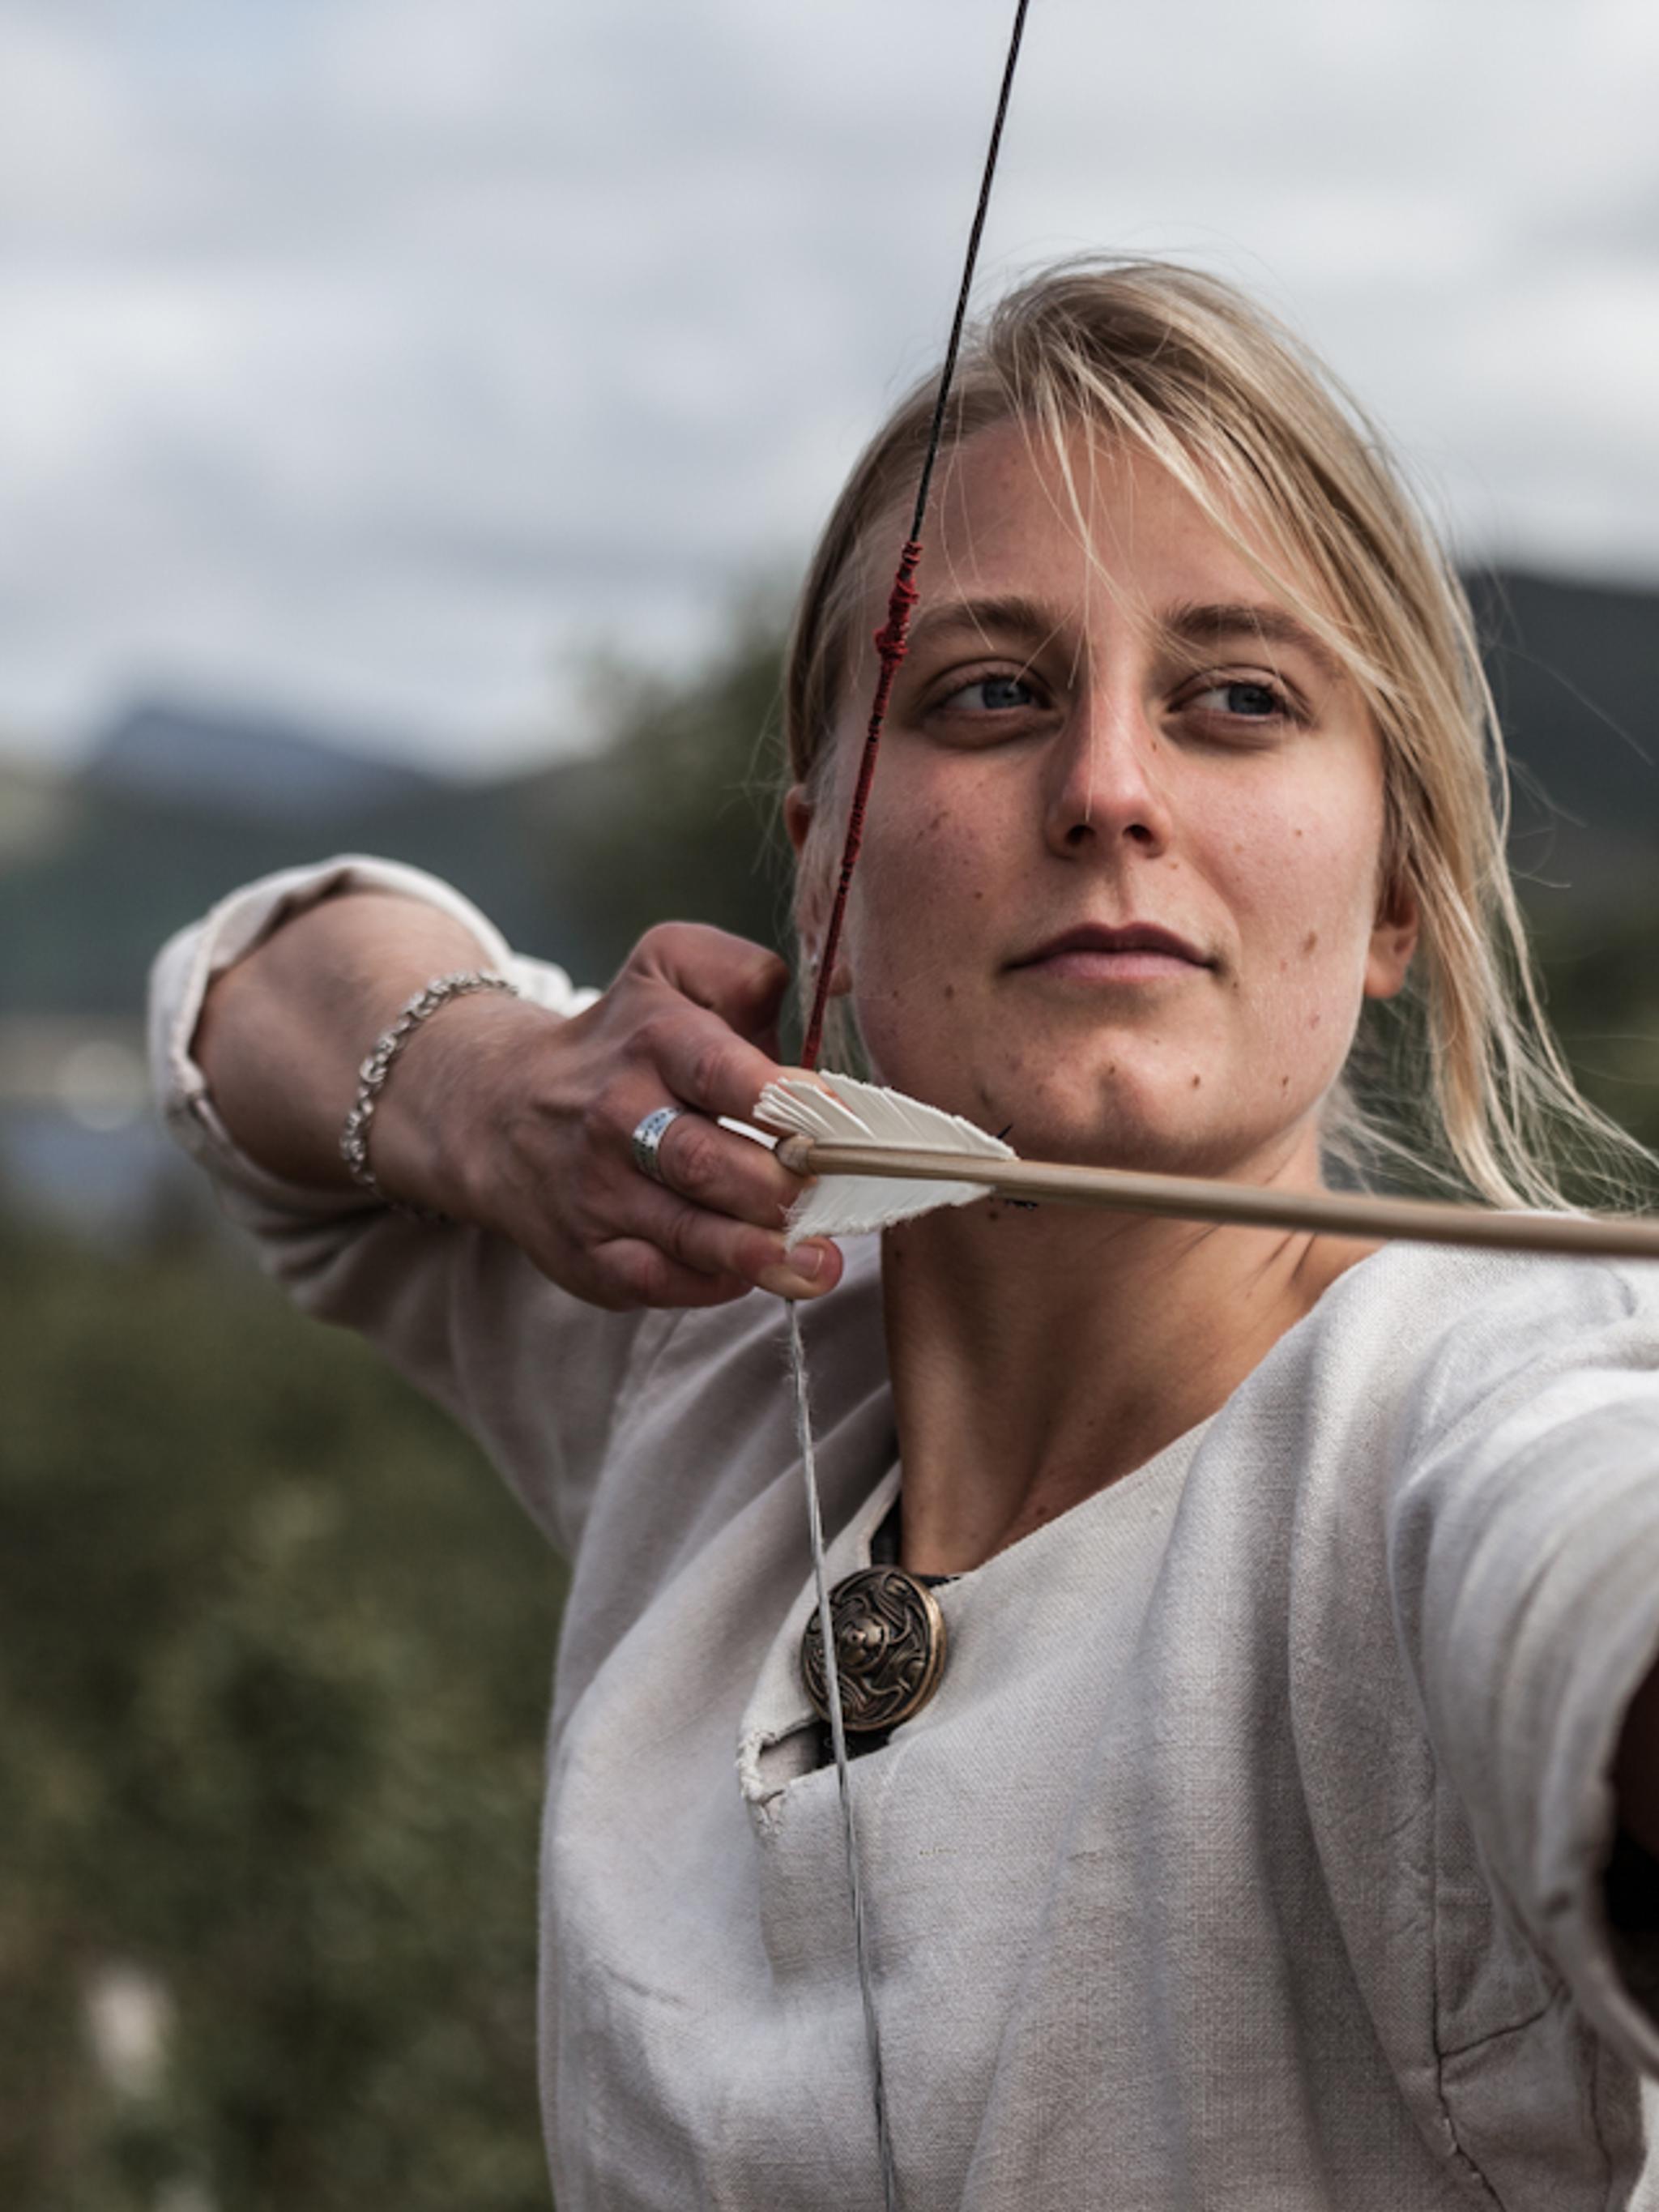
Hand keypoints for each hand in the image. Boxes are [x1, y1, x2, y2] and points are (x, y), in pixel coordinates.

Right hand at [383, 923, 843, 1310]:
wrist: (498, 1109)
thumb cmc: (622, 1040)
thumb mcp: (668, 967)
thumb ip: (744, 971)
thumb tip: (832, 989)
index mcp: (651, 1039)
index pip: (717, 1069)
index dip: (784, 1100)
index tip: (841, 1122)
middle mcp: (617, 1116)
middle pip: (704, 1161)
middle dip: (777, 1186)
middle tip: (838, 1198)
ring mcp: (598, 1192)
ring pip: (685, 1232)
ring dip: (759, 1253)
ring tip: (819, 1264)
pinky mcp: (588, 1256)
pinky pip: (656, 1281)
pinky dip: (710, 1283)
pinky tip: (755, 1275)